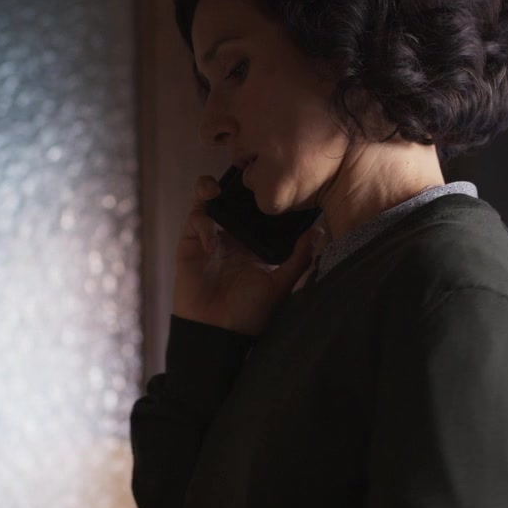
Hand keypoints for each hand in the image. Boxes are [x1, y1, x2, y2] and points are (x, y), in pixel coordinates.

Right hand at [171, 175, 324, 335]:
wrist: (216, 334)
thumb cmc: (249, 313)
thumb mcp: (280, 285)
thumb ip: (299, 259)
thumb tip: (319, 232)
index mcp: (253, 242)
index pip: (256, 209)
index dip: (259, 192)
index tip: (268, 178)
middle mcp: (231, 236)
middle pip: (231, 198)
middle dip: (233, 183)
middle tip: (239, 173)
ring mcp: (209, 238)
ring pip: (207, 201)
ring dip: (208, 190)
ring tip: (213, 190)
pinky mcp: (189, 245)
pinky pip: (194, 222)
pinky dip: (202, 225)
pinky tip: (210, 244)